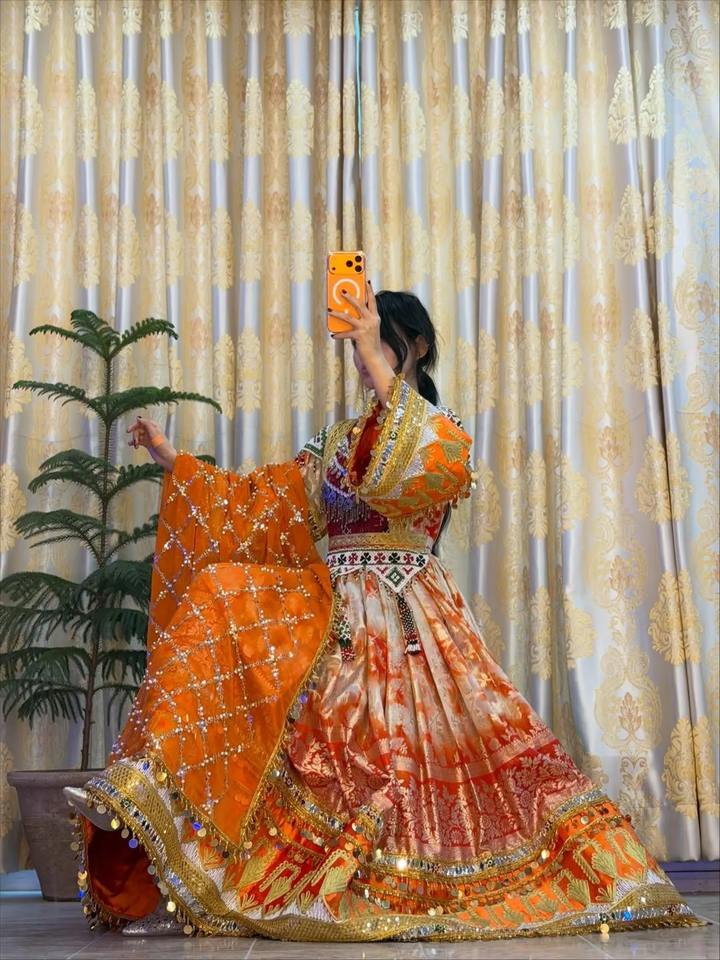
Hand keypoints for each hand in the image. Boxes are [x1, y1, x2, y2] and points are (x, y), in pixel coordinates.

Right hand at [126, 416, 176, 471]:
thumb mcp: (154, 434)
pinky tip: (132, 445)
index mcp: (154, 426)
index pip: (141, 422)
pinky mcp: (148, 444)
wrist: (167, 458)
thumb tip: (138, 418)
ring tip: (135, 446)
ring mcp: (149, 438)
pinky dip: (134, 443)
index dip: (134, 425)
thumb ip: (147, 425)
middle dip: (135, 435)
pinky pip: (139, 441)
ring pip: (138, 436)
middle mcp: (151, 431)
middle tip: (135, 441)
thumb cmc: (163, 446)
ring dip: (135, 440)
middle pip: (138, 429)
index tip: (129, 430)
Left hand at [327, 281, 394, 402]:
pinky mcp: (360, 336)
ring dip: (338, 313)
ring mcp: (366, 328)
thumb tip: (348, 312)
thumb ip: (362, 319)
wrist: (375, 357)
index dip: (369, 290)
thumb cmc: (370, 343)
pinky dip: (339, 334)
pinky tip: (333, 335)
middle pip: (360, 304)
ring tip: (330, 310)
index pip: (372, 300)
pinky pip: (346, 333)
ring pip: (349, 317)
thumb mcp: (369, 328)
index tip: (366, 280)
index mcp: (375, 317)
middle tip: (341, 290)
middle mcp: (372, 320)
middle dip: (350, 296)